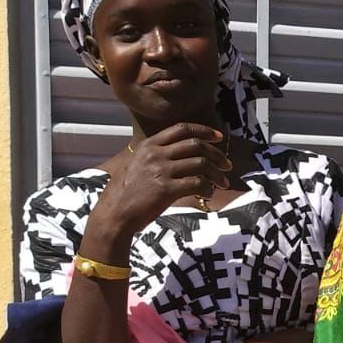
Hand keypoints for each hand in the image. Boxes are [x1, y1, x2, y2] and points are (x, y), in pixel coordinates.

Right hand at [90, 123, 231, 236]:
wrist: (115, 213)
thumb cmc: (126, 192)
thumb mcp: (137, 165)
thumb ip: (156, 156)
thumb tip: (182, 155)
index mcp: (149, 145)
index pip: (181, 129)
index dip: (203, 130)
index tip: (219, 137)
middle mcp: (156, 154)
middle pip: (195, 145)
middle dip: (217, 154)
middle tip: (227, 165)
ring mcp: (161, 170)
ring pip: (200, 163)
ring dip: (216, 174)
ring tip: (222, 183)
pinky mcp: (166, 189)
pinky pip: (196, 183)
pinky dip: (207, 188)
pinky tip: (208, 194)